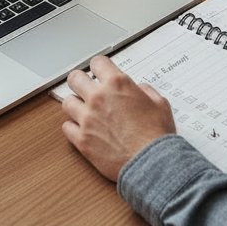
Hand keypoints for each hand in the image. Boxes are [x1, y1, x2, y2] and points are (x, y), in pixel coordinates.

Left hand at [61, 55, 174, 182]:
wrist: (152, 163)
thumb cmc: (157, 135)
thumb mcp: (160, 103)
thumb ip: (145, 91)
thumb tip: (138, 89)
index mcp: (117, 84)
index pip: (97, 62)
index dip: (99, 67)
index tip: (99, 72)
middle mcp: (98, 98)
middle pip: (75, 78)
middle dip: (80, 81)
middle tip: (86, 88)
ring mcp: (87, 119)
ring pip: (67, 102)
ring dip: (75, 105)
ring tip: (84, 111)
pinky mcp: (82, 140)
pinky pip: (66, 127)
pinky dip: (73, 127)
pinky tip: (83, 129)